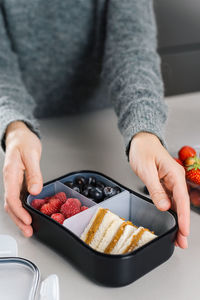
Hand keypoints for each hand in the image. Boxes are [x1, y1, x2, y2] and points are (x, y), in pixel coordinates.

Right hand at [3, 121, 42, 236]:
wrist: (20, 136)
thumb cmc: (24, 142)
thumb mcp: (31, 154)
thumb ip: (34, 173)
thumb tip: (35, 190)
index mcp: (11, 173)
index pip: (11, 197)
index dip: (19, 211)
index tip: (27, 220)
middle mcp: (10, 180)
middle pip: (11, 205)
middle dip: (19, 219)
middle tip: (28, 231)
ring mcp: (14, 182)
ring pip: (14, 203)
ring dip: (20, 216)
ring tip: (29, 227)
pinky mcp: (19, 182)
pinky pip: (19, 198)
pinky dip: (23, 208)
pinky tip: (30, 213)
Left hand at [129, 132, 189, 248]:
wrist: (139, 141)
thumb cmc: (143, 150)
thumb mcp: (146, 170)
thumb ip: (155, 189)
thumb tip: (164, 207)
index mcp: (174, 174)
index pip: (182, 199)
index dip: (184, 217)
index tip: (184, 231)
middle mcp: (175, 179)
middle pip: (181, 205)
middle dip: (182, 224)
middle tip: (181, 241)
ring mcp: (170, 182)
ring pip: (176, 205)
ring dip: (177, 220)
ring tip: (177, 237)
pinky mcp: (164, 184)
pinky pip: (169, 200)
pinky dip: (171, 213)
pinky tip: (171, 222)